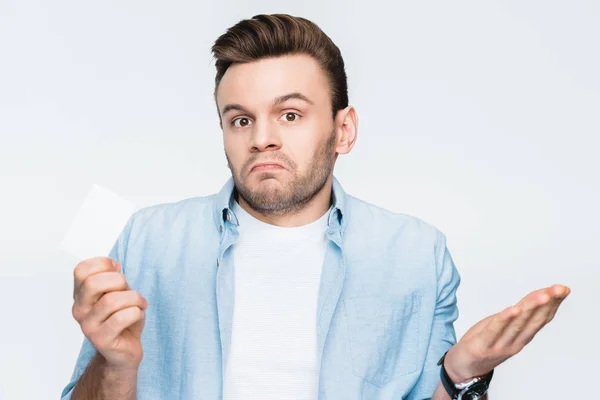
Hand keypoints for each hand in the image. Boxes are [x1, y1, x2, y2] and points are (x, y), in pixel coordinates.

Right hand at [72, 257, 147, 369]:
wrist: (125, 350)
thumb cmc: (122, 318)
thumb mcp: (118, 292)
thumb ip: (113, 278)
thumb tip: (113, 265)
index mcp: (81, 294)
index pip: (81, 270)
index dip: (103, 264)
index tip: (118, 271)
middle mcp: (79, 309)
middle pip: (92, 283)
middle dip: (119, 281)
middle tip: (128, 289)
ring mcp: (88, 326)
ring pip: (112, 301)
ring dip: (134, 298)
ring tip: (140, 304)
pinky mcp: (101, 340)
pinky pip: (122, 318)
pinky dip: (137, 312)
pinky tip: (138, 315)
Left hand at [444, 284, 569, 381]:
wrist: (464, 366)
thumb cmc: (485, 342)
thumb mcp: (504, 325)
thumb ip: (518, 314)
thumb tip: (533, 297)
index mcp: (522, 336)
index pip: (541, 318)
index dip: (553, 303)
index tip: (563, 289)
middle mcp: (516, 341)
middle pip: (534, 320)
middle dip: (547, 303)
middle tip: (559, 290)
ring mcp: (500, 345)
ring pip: (518, 324)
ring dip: (531, 308)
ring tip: (543, 295)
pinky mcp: (483, 345)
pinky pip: (495, 330)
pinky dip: (505, 319)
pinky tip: (514, 309)